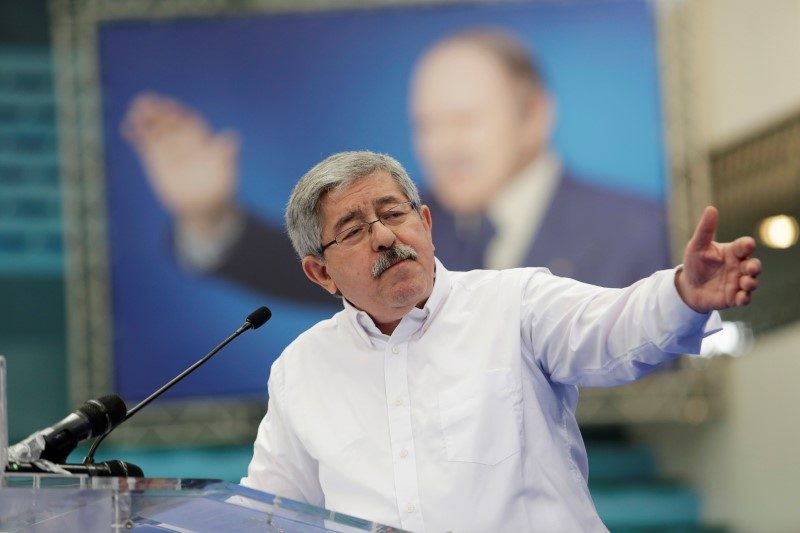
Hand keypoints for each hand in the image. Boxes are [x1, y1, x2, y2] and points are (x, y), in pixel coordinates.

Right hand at [121, 93, 239, 237]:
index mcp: (201, 139)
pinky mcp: (156, 158)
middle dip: (158, 111)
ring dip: (144, 119)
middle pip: (169, 121)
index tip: (166, 106)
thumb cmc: (219, 185)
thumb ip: (227, 153)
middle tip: (144, 103)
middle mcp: (184, 139)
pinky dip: (136, 135)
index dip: (177, 112)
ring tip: (133, 114)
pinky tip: (126, 129)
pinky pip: (145, 143)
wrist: (204, 204)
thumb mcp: (225, 170)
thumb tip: (233, 137)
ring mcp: (169, 147)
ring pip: (155, 129)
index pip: (188, 120)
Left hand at [675, 206, 761, 311]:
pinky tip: (741, 297)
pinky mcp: (733, 297)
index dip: (747, 245)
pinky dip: (744, 298)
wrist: (688, 286)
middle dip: (755, 267)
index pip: (744, 246)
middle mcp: (739, 267)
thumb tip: (711, 208)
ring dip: (751, 282)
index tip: (748, 245)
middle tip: (751, 268)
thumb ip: (705, 229)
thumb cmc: (695, 263)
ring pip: (751, 282)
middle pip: (754, 265)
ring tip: (746, 282)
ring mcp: (738, 282)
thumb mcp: (697, 246)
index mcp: (732, 252)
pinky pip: (743, 299)